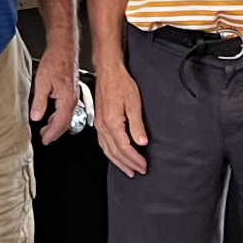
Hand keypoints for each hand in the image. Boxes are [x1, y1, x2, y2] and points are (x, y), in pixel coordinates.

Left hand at [29, 40, 79, 145]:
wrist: (63, 48)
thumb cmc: (55, 61)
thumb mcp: (42, 82)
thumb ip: (39, 102)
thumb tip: (36, 117)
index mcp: (67, 99)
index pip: (60, 123)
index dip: (52, 133)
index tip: (45, 140)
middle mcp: (73, 99)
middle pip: (65, 122)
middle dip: (55, 132)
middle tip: (45, 139)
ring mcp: (73, 95)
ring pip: (66, 116)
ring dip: (56, 125)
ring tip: (46, 130)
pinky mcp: (71, 90)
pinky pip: (67, 109)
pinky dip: (59, 116)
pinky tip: (52, 115)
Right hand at [95, 62, 149, 176]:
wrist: (108, 71)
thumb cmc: (121, 83)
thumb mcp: (134, 103)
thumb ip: (137, 124)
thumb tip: (142, 141)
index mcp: (112, 122)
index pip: (125, 147)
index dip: (135, 158)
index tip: (143, 165)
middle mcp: (103, 126)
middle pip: (115, 152)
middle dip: (127, 164)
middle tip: (138, 171)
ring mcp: (99, 125)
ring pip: (107, 150)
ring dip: (118, 162)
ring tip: (127, 169)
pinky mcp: (98, 121)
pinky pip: (102, 143)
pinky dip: (110, 153)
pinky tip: (115, 155)